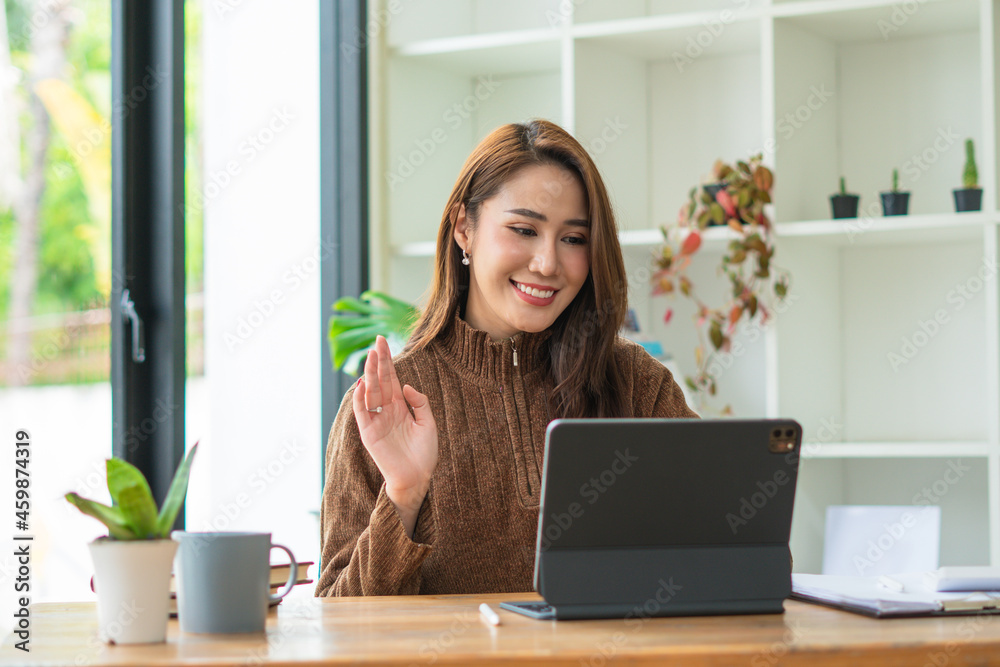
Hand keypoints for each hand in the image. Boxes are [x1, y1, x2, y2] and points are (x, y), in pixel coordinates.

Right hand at [352, 335, 437, 537]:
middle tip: (378, 341)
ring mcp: (376, 420)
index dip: (388, 361)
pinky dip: (360, 398)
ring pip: (371, 392)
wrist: (417, 477)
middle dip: (379, 361)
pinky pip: (362, 412)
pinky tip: (362, 383)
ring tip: (371, 356)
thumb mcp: (428, 423)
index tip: (384, 342)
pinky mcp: (369, 433)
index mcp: (400, 406)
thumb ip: (420, 403)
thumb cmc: (424, 453)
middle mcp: (386, 410)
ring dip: (370, 374)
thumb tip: (405, 385)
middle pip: (380, 381)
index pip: (392, 378)